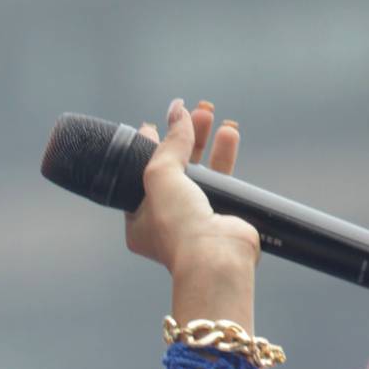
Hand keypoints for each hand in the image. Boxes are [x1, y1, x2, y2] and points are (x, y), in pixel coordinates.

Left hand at [123, 97, 258, 286]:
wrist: (216, 257)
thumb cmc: (178, 225)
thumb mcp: (161, 177)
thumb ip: (170, 144)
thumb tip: (177, 111)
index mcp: (139, 218)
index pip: (140, 176)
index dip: (148, 148)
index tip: (154, 124)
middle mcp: (166, 220)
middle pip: (173, 170)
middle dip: (183, 139)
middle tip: (193, 113)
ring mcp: (196, 218)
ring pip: (201, 172)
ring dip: (206, 142)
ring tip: (211, 115)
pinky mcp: (223, 216)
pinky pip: (223, 180)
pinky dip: (225, 156)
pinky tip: (229, 133)